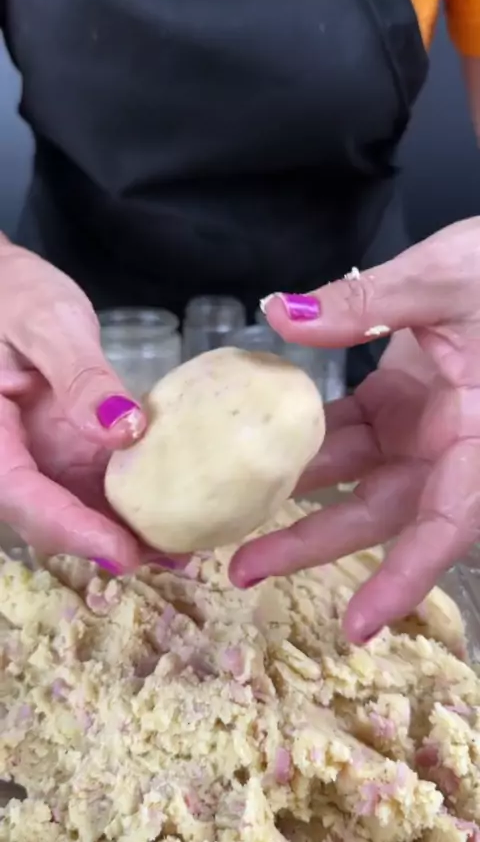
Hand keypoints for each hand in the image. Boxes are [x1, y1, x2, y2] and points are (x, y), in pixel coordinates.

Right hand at [0, 234, 154, 571]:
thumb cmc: (14, 293)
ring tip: (183, 545)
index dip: (71, 530)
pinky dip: (127, 500)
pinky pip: (91, 482)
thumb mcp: (47, 323)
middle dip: (105, 543)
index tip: (124, 552)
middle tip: (173, 557)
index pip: (21, 493)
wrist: (6, 284)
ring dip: (122, 531)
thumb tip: (123, 431)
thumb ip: (81, 376)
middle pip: (48, 515)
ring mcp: (37, 452)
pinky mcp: (63, 446)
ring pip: (72, 507)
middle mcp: (10, 453)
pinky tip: (170, 508)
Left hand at [229, 217, 479, 643]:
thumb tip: (282, 313)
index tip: (358, 625)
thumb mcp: (445, 278)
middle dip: (312, 543)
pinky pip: (346, 433)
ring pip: (355, 478)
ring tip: (232, 521)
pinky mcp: (397, 403)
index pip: (446, 522)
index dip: (405, 577)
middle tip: (242, 568)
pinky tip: (259, 449)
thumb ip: (366, 303)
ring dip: (297, 496)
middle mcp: (450, 446)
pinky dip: (307, 443)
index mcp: (479, 436)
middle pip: (380, 512)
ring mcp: (421, 427)